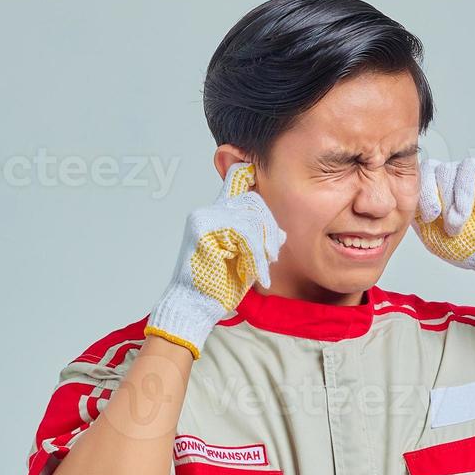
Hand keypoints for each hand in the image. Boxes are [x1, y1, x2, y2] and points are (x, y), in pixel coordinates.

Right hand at [145, 161, 285, 358]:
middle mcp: (208, 212)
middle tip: (271, 256)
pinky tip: (257, 274)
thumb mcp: (246, 259)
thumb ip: (258, 242)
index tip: (251, 167)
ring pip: (251, 219)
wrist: (194, 307)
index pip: (234, 182)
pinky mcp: (205, 230)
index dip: (244, 172)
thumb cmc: (217, 287)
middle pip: (252, 202)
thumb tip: (279, 233)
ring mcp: (204, 218)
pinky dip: (255, 257)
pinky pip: (244, 234)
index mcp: (216, 215)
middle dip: (269, 228)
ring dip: (263, 248)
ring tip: (262, 269)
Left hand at [411, 157, 474, 302]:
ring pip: (449, 169)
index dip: (421, 194)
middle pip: (431, 168)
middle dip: (430, 194)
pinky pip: (470, 167)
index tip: (429, 217)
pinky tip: (464, 210)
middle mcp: (453, 178)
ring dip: (450, 199)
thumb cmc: (469, 248)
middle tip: (437, 218)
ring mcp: (472, 173)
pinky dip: (463, 190)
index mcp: (437, 190)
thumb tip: (401, 199)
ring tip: (456, 223)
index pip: (420, 177)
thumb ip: (417, 217)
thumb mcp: (433, 236)